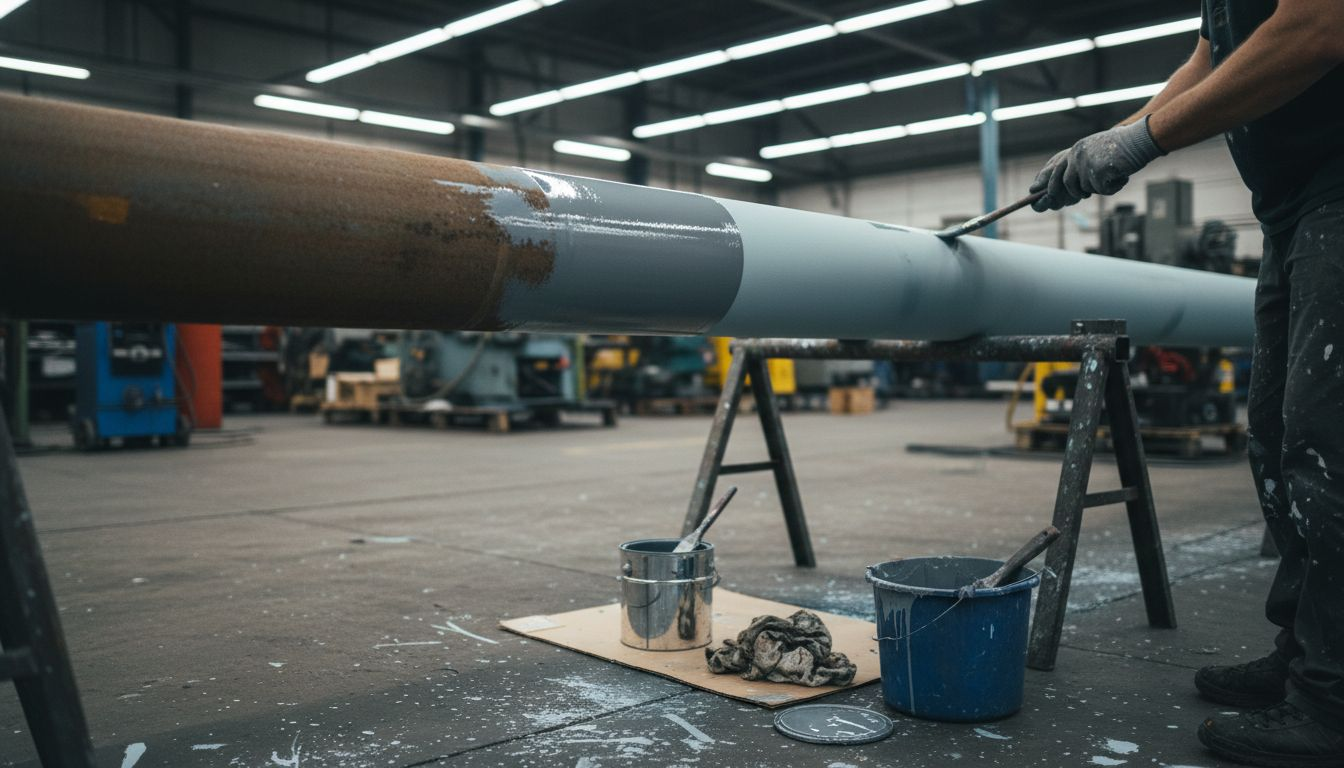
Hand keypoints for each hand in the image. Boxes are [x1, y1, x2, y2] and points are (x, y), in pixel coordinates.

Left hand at [1030, 115, 1166, 210]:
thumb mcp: (1096, 153)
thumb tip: (1064, 188)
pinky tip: (1120, 177)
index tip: (1032, 189)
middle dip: (1063, 195)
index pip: (1054, 166)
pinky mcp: (1097, 171)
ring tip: (1110, 177)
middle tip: (1065, 202)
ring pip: (1082, 189)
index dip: (1043, 179)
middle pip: (1062, 182)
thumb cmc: (1121, 149)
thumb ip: (1081, 166)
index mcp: (1076, 149)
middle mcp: (1077, 154)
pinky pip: (1100, 190)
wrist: (1140, 139)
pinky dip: (1111, 187)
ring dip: (1096, 188)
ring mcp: (1086, 162)